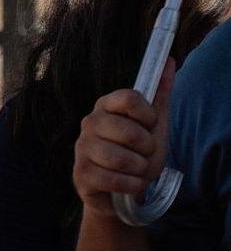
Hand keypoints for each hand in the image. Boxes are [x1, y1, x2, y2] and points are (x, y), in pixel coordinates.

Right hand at [73, 62, 172, 214]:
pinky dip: (131, 186)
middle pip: (129, 131)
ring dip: (140, 169)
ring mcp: (81, 149)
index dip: (148, 114)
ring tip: (136, 170)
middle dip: (147, 148)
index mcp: (105, 106)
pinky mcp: (80, 174)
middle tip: (143, 154)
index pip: (129, 97)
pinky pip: (115, 180)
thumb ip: (160, 93)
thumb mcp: (153, 124)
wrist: (121, 190)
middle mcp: (89, 123)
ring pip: (123, 159)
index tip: (150, 125)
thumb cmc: (136, 153)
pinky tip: (128, 184)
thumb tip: (170, 61)